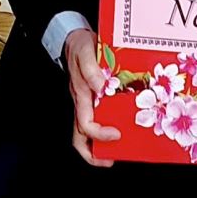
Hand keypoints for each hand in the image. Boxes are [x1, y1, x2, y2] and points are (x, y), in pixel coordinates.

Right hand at [65, 27, 119, 166]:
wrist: (73, 38)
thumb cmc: (79, 46)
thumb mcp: (85, 52)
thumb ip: (91, 69)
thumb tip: (100, 86)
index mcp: (80, 96)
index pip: (85, 124)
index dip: (100, 134)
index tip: (116, 134)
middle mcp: (82, 103)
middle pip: (80, 137)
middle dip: (93, 154)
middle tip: (111, 160)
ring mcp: (86, 102)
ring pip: (87, 132)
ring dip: (100, 145)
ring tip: (119, 150)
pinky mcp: (92, 98)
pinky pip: (97, 118)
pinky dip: (107, 127)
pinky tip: (123, 125)